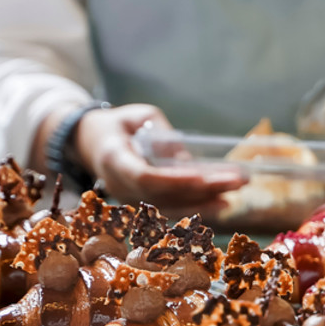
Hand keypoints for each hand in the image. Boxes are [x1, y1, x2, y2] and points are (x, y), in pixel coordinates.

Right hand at [75, 104, 246, 209]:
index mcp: (113, 157)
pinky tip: (218, 202)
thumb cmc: (118, 124)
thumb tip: (191, 163)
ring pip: (167, 209)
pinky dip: (193, 207)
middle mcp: (118, 185)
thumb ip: (164, 138)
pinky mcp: (138, 204)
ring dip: (202, 205)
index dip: (175, 181)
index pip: (145, 177)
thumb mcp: (141, 116)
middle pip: (163, 196)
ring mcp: (127, 198)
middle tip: (235, 183)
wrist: (89, 142)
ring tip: (232, 197)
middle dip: (201, 192)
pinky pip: (167, 209)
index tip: (203, 177)